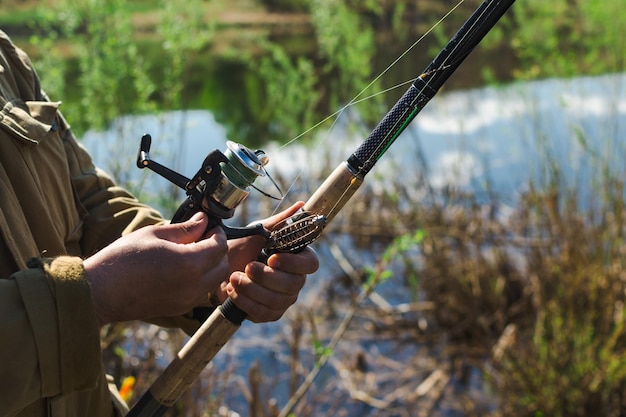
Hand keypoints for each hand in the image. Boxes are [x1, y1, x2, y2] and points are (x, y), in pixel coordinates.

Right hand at [84, 212, 228, 324]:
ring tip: (191, 253)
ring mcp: (187, 300)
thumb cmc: (123, 258)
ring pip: (214, 281)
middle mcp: (194, 285)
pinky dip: (201, 280)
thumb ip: (185, 229)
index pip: (220, 246)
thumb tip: (203, 220)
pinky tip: (182, 269)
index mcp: (189, 263)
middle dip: (218, 250)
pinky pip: (201, 293)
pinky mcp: (179, 309)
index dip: (218, 233)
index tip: (210, 226)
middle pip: (223, 266)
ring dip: (211, 266)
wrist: (100, 291)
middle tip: (203, 238)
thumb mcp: (155, 234)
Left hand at [219, 202, 319, 322]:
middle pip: (292, 285)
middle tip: (247, 267)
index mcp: (298, 259)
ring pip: (276, 301)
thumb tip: (301, 205)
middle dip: (266, 277)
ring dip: (252, 289)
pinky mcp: (270, 313)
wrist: (220, 268)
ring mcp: (284, 299)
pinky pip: (263, 313)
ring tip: (234, 277)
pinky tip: (233, 290)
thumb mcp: (259, 231)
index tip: (272, 258)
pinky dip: (245, 301)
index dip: (294, 263)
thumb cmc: (243, 248)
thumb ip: (281, 221)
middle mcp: (295, 280)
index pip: (310, 264)